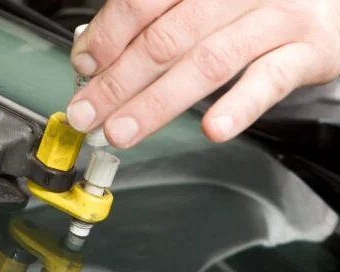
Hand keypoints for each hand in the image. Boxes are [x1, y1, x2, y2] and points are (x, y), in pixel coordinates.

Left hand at [67, 0, 339, 147]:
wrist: (325, 2)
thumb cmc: (247, 3)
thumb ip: (150, 21)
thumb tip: (93, 56)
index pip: (142, 1)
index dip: (106, 38)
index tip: (83, 69)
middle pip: (166, 38)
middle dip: (119, 83)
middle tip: (88, 115)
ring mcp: (276, 17)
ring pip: (208, 62)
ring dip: (157, 103)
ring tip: (122, 131)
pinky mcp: (307, 51)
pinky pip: (270, 79)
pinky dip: (238, 106)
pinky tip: (212, 129)